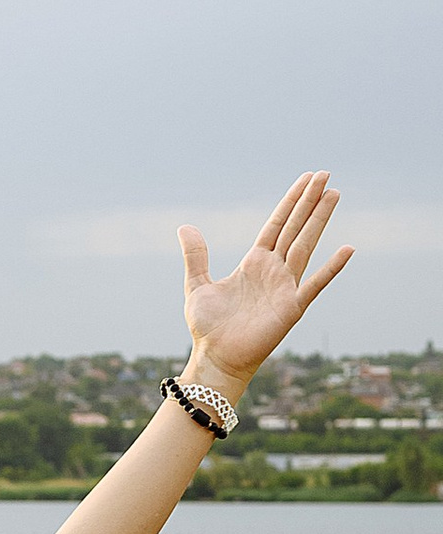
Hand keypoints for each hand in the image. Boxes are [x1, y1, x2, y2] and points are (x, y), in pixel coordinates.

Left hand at [180, 174, 349, 389]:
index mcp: (255, 262)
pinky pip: (314, 284)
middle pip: (296, 228)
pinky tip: (347, 249)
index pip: (278, 224)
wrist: (215, 357)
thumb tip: (185, 227)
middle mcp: (274, 270)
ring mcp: (285, 287)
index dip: (291, 201)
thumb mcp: (197, 284)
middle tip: (326, 175)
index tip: (307, 179)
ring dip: (319, 220)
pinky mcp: (291, 307)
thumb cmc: (208, 326)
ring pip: (306, 245)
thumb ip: (196, 256)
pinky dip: (331, 268)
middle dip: (310, 201)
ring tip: (334, 194)